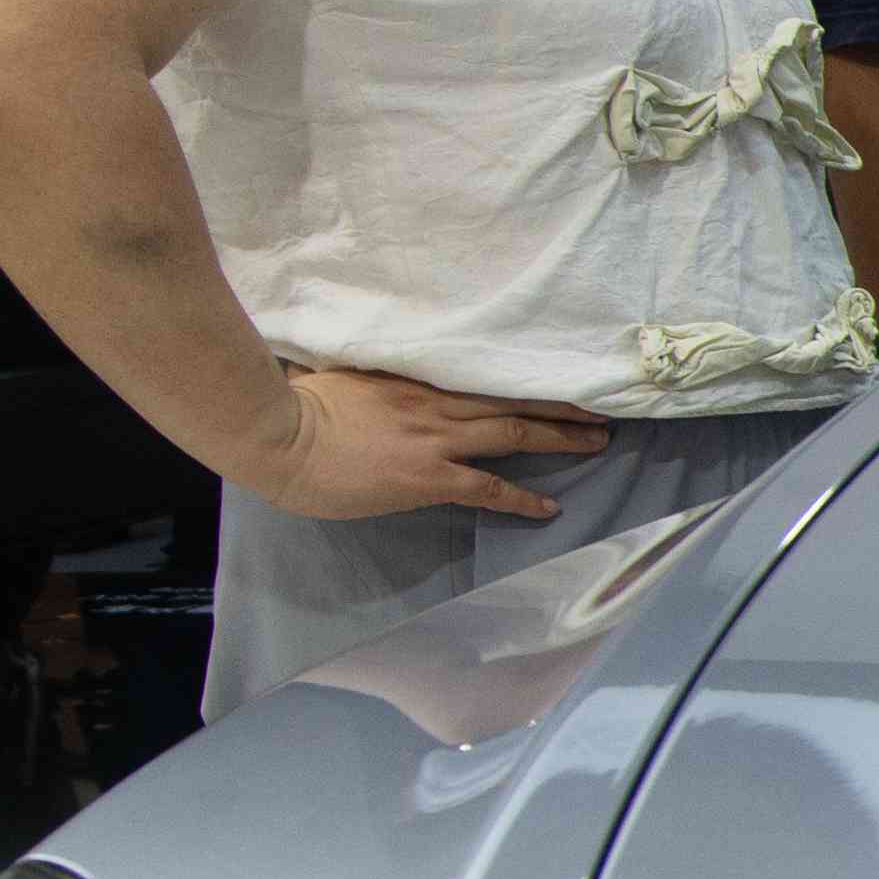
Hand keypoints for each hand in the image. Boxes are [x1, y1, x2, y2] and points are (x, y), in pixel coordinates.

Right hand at [253, 365, 607, 522]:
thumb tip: (377, 370)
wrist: (275, 434)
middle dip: (563, 405)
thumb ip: (373, 374)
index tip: (561, 375)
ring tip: (599, 441)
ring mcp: (435, 439)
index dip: (527, 377)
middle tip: (603, 408)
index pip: (486, 374)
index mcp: (415, 378)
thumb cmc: (294, 404)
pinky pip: (488, 488)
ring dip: (562, 438)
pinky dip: (522, 497)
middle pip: (514, 398)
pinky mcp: (427, 476)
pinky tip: (551, 508)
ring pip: (514, 432)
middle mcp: (435, 403)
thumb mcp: (341, 373)